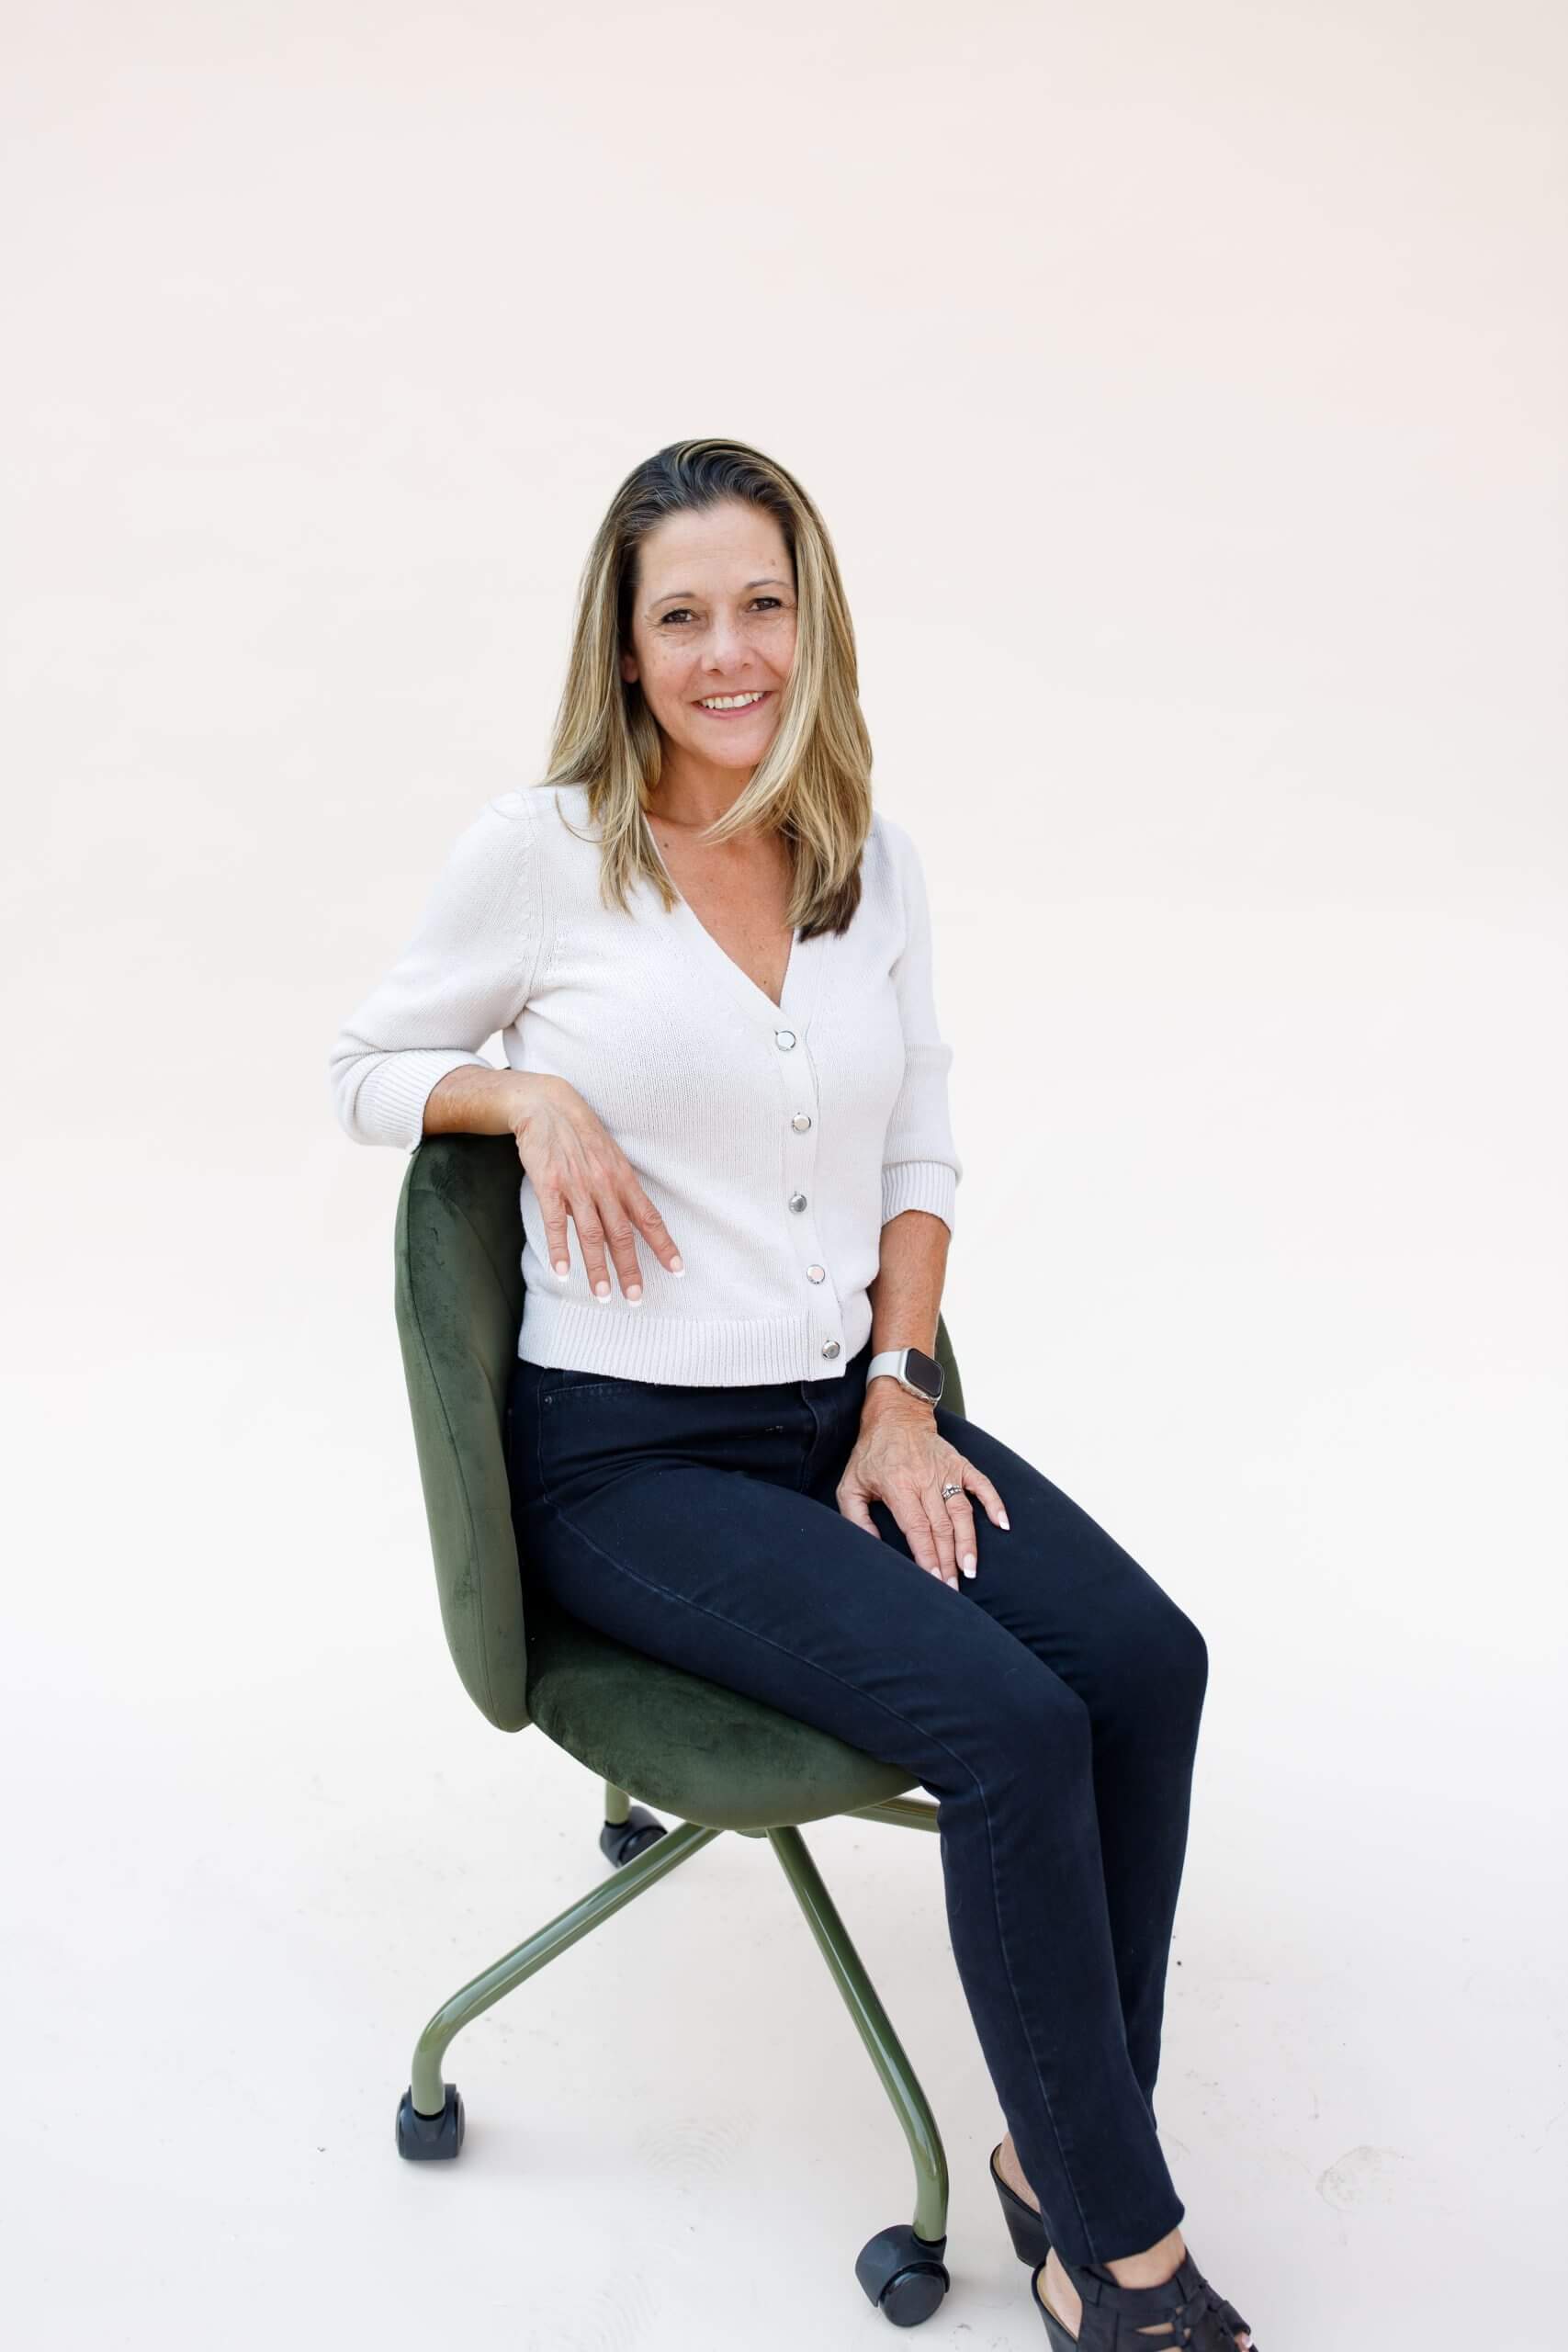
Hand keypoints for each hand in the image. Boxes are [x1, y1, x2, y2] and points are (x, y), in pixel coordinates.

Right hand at [511, 1076, 684, 1303]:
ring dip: (598, 1268)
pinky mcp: (549, 1184)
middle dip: (630, 1268)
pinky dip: (560, 1249)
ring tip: (603, 1296)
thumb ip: (613, 1189)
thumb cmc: (580, 1133)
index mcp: (622, 1177)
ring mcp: (576, 1185)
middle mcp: (604, 1183)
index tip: (677, 1270)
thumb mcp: (608, 1156)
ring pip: (591, 1234)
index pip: (649, 1217)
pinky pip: (555, 1222)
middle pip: (621, 1234)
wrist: (546, 1104)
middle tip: (636, 1297)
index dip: (664, 1245)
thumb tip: (613, 1223)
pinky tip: (563, 1273)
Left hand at [836, 1390, 1008, 1589]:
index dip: (927, 1556)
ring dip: (969, 1542)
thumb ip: (856, 1518)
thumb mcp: (851, 1485)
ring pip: (962, 1513)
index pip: (917, 1529)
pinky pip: (982, 1485)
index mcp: (898, 1487)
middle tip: (954, 1587)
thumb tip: (871, 1546)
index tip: (935, 1579)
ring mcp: (946, 1472)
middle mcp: (925, 1480)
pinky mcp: (960, 1464)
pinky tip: (1003, 1525)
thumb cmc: (871, 1455)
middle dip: (948, 1560)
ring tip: (971, 1568)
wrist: (895, 1416)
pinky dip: (994, 1503)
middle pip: (942, 1527)